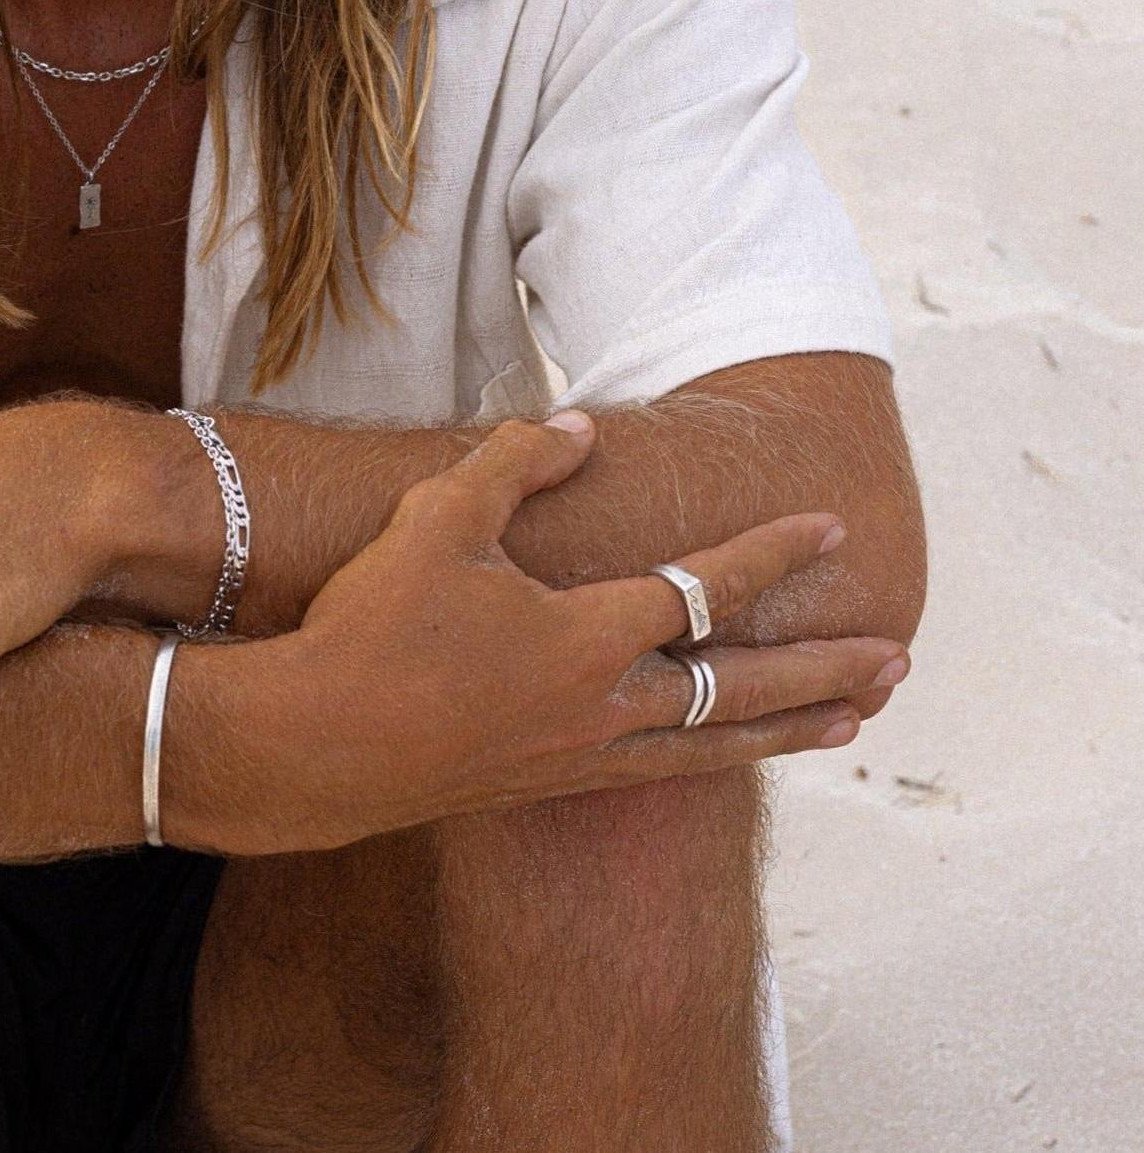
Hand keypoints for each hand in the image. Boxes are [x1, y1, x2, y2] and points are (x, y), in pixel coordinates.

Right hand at [274, 413, 912, 849]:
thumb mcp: (439, 519)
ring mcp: (584, 757)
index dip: (774, 551)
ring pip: (719, 744)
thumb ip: (517, 462)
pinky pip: (666, 770)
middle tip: (898, 659)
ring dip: (792, 727)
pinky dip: (720, 755)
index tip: (831, 526)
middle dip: (827, 668)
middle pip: (746, 687)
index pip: (708, 586)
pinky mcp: (552, 786)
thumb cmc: (374, 627)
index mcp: (591, 635)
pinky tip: (726, 749)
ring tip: (853, 721)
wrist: (316, 747)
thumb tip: (581, 428)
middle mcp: (608, 706)